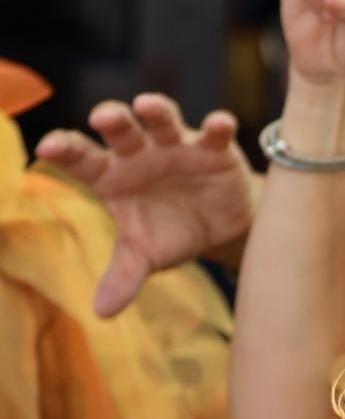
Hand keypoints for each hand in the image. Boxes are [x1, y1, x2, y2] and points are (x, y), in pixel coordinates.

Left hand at [35, 95, 257, 316]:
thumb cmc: (172, 233)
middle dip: (113, 119)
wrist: (222, 229)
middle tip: (104, 117)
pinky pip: (214, 133)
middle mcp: (140, 154)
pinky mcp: (214, 149)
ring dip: (156, 110)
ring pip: (163, 120)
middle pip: (121, 131)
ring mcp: (176, 146)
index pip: (83, 158)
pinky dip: (218, 126)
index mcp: (113, 175)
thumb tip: (102, 313)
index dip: (66, 150)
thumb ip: (123, 277)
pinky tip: (221, 124)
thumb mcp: (146, 256)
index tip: (49, 148)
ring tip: (148, 106)